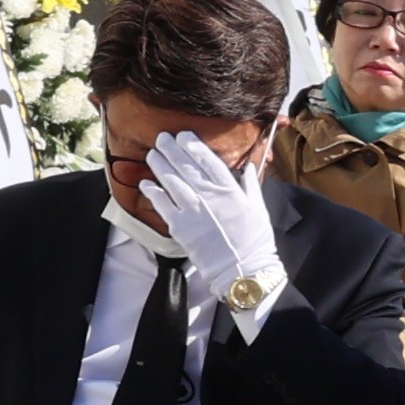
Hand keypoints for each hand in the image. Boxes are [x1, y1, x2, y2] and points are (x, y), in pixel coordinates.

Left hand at [140, 132, 281, 315]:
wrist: (242, 268)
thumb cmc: (254, 239)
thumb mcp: (259, 208)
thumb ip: (251, 186)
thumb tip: (250, 167)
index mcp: (229, 189)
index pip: (207, 160)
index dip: (193, 145)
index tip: (184, 136)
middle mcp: (208, 196)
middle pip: (185, 166)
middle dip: (172, 149)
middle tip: (162, 138)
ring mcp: (192, 210)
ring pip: (171, 180)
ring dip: (159, 165)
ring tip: (152, 154)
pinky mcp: (179, 226)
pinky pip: (162, 204)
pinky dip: (153, 191)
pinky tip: (146, 182)